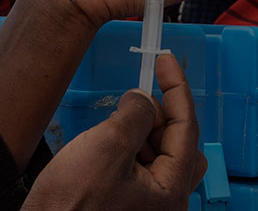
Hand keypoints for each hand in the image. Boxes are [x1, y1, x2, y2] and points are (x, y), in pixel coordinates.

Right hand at [24, 54, 207, 210]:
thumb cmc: (71, 206)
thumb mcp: (106, 147)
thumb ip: (134, 115)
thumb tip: (143, 100)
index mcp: (171, 191)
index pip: (186, 128)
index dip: (176, 88)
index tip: (165, 61)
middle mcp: (166, 204)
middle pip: (179, 145)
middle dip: (161, 116)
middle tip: (137, 99)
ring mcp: (147, 208)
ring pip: (159, 157)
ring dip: (143, 133)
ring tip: (115, 123)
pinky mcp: (128, 208)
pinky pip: (141, 171)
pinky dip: (130, 150)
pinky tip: (106, 145)